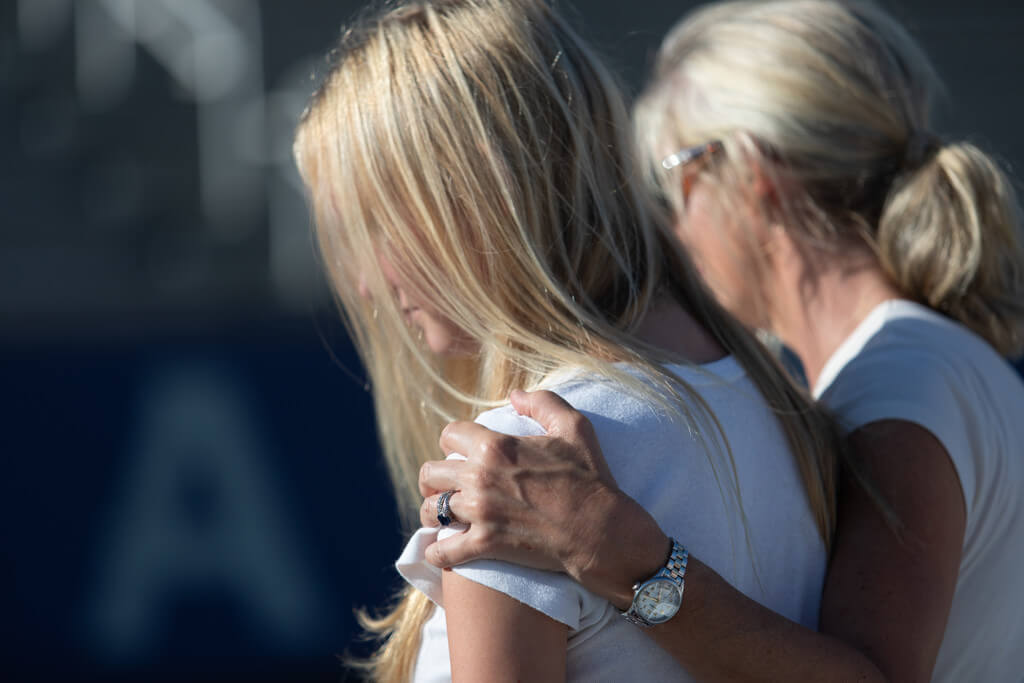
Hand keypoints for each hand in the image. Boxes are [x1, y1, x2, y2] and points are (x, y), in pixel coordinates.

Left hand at [419, 389, 669, 607]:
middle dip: (435, 478)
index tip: (459, 453)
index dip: (452, 442)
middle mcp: (480, 476)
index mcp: (495, 445)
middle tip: (446, 485)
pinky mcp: (485, 545)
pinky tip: (438, 551)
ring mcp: (480, 513)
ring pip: (431, 510)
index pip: (449, 435)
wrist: (602, 530)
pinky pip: (442, 550)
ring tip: (443, 516)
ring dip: (433, 512)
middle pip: (430, 473)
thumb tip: (514, 394)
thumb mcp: (574, 427)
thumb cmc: (590, 478)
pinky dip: (436, 552)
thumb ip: (543, 402)